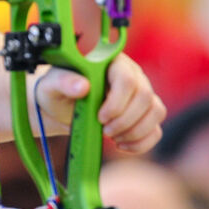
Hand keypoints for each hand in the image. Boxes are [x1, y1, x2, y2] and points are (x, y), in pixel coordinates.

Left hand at [33, 54, 165, 153]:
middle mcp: (133, 75)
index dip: (117, 102)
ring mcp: (141, 95)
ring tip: (112, 137)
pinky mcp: (144, 115)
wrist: (60, 109)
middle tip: (104, 130)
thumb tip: (83, 86)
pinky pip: (156, 130)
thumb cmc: (56, 92)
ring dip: (135, 131)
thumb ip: (64, 82)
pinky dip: (141, 143)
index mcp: (112, 62)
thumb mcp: (52, 85)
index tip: (100, 117)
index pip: (127, 79)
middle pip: (145, 97)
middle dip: (125, 120)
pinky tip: (121, 145)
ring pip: (156, 112)